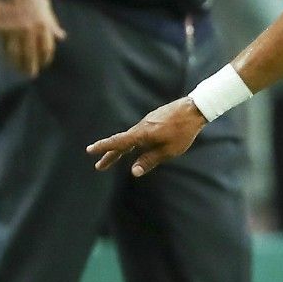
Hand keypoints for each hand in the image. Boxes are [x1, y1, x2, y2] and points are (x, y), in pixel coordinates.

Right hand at [0, 0, 65, 76]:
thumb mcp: (46, 6)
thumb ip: (52, 23)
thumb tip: (61, 37)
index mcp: (43, 25)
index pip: (46, 48)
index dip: (45, 59)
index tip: (44, 64)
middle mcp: (29, 30)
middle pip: (31, 54)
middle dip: (31, 66)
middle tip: (31, 74)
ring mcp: (14, 30)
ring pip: (16, 53)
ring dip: (18, 63)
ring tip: (19, 70)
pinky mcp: (0, 28)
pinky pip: (3, 45)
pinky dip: (5, 54)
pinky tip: (7, 59)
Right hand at [86, 98, 207, 176]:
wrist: (193, 109)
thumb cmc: (183, 131)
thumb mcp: (168, 150)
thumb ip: (150, 160)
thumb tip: (134, 172)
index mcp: (142, 134)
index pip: (118, 143)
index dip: (104, 148)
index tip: (89, 150)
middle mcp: (141, 127)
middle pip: (122, 143)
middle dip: (110, 155)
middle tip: (99, 166)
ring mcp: (147, 122)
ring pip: (131, 138)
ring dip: (121, 149)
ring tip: (112, 158)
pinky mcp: (153, 120)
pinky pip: (139, 133)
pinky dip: (133, 142)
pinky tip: (136, 146)